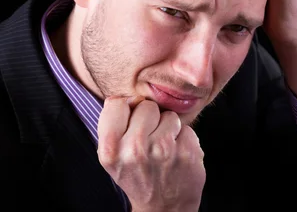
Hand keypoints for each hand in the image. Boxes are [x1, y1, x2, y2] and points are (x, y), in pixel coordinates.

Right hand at [97, 97, 205, 211]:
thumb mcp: (113, 158)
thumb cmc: (139, 177)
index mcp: (110, 151)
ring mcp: (163, 151)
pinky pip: (186, 127)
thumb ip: (114, 126)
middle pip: (146, 106)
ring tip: (163, 150)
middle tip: (149, 141)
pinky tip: (177, 155)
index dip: (126, 109)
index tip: (130, 123)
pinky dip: (184, 138)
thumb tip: (128, 96)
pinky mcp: (187, 152)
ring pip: (168, 115)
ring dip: (168, 128)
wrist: (164, 209)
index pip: (116, 103)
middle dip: (150, 119)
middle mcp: (134, 150)